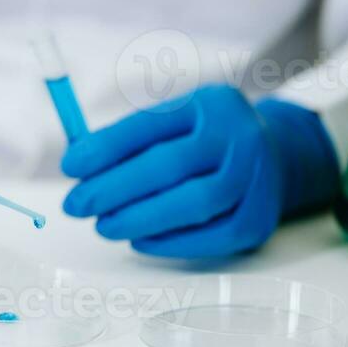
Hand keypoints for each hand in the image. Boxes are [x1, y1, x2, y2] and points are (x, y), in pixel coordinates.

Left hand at [61, 87, 335, 258]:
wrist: (277, 158)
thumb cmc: (206, 141)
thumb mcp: (177, 121)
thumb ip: (130, 139)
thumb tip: (78, 163)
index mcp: (210, 103)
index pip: (151, 125)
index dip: (106, 147)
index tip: (70, 166)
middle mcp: (238, 136)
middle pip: (170, 165)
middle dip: (114, 188)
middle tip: (76, 204)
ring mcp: (256, 179)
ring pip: (193, 204)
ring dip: (140, 219)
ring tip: (104, 226)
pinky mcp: (259, 219)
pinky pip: (211, 237)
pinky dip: (170, 242)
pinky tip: (139, 240)